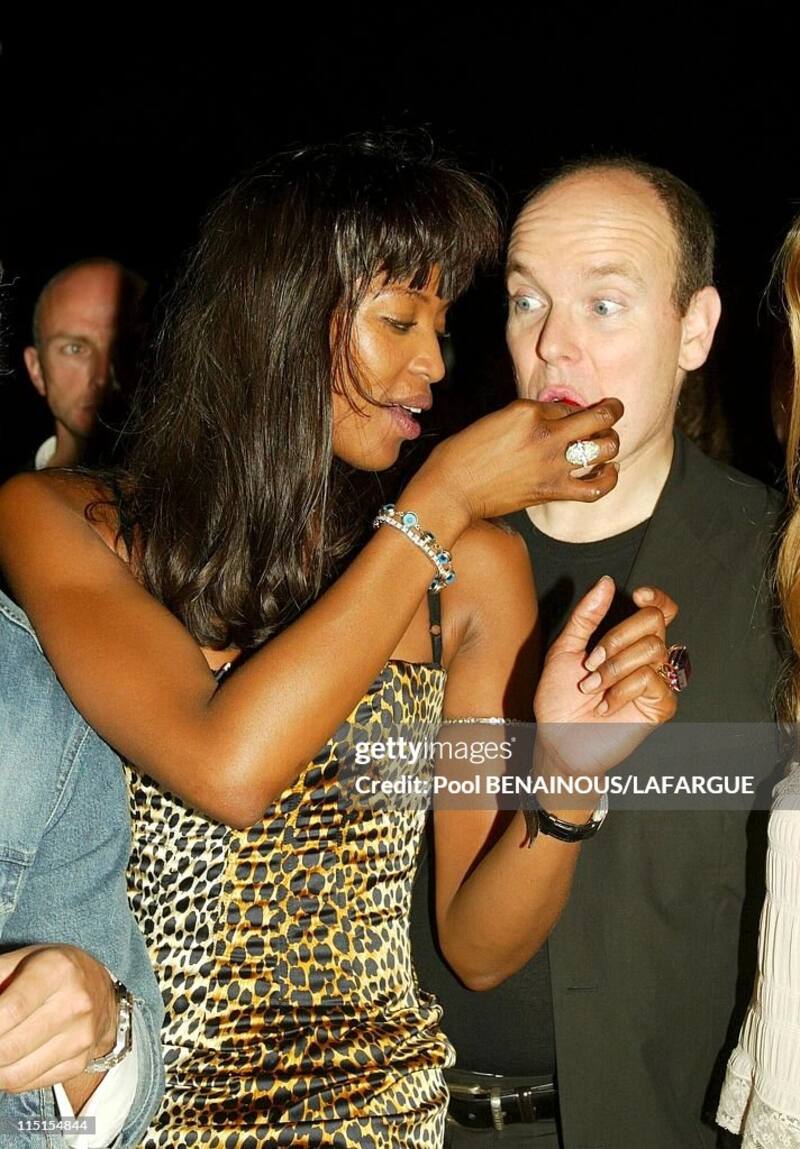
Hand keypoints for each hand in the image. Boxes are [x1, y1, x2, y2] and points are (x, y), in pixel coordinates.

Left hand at [0, 945, 116, 1093]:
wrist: (98, 988)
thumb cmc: (49, 970)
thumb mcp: (20, 960)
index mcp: (57, 970)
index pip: (10, 1010)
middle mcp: (75, 1004)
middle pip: (8, 1048)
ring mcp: (80, 1037)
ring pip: (14, 1074)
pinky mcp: (78, 1063)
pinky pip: (27, 1083)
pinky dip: (8, 1077)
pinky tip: (8, 1059)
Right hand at [410, 398, 622, 525]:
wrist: (451, 489)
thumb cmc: (462, 455)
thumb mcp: (495, 420)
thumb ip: (526, 418)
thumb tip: (552, 421)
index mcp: (527, 410)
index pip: (566, 404)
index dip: (571, 409)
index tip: (571, 414)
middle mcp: (545, 434)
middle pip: (598, 417)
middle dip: (611, 411)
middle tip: (613, 411)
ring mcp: (552, 463)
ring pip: (604, 447)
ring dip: (611, 442)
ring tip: (608, 442)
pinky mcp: (552, 490)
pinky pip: (595, 487)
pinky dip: (608, 479)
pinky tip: (609, 471)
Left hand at [533, 577, 677, 779]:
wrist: (558, 739)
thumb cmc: (561, 699)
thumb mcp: (565, 649)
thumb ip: (586, 616)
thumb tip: (607, 583)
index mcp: (628, 642)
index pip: (660, 611)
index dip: (658, 598)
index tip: (638, 595)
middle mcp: (647, 659)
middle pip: (655, 622)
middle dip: (617, 637)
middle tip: (591, 662)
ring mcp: (657, 682)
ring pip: (652, 648)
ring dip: (613, 667)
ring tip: (592, 687)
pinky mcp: (660, 706)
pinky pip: (650, 678)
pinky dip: (620, 689)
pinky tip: (605, 705)